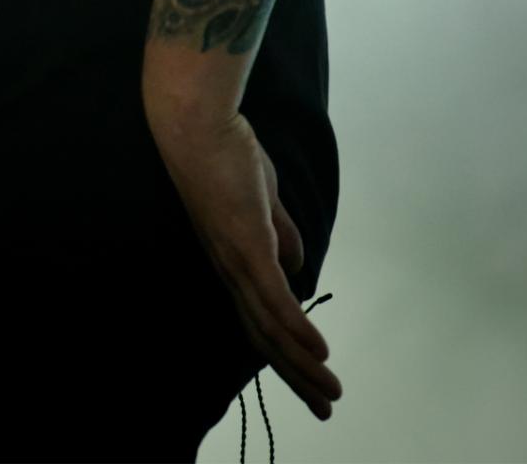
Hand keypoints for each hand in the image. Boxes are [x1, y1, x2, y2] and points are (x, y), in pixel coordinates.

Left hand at [146, 105, 342, 422]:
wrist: (197, 120)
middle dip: (295, 375)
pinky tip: (318, 350)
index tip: (311, 378)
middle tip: (325, 406)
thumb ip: (278, 231)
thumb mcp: (261, 196)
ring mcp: (236, 258)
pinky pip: (274, 296)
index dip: (285, 352)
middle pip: (262, 336)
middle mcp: (229, 269)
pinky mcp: (246, 243)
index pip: (259, 318)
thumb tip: (297, 263)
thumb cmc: (225, 150)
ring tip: (330, 390)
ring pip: (270, 326)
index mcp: (232, 259)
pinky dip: (297, 326)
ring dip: (302, 363)